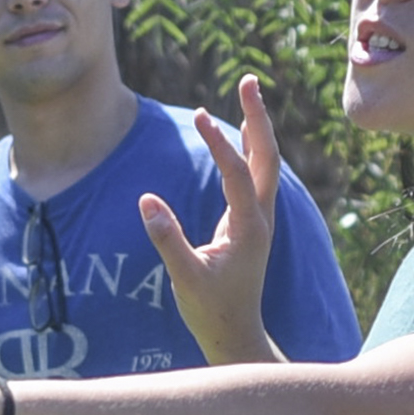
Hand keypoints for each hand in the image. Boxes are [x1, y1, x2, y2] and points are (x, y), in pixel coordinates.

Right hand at [140, 77, 290, 362]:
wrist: (236, 334)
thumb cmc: (210, 311)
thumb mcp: (185, 278)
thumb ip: (167, 239)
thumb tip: (146, 200)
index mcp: (249, 230)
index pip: (239, 176)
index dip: (221, 146)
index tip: (199, 118)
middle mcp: (261, 218)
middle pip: (267, 157)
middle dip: (258, 118)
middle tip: (248, 80)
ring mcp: (259, 219)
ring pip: (265, 164)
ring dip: (256, 128)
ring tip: (247, 92)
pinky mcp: (251, 222)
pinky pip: (255, 176)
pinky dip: (248, 149)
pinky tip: (239, 133)